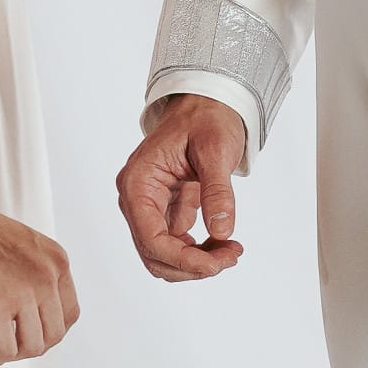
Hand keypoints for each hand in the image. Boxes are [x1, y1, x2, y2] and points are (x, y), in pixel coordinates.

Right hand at [0, 196, 80, 364]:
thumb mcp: (29, 246)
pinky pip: (7, 350)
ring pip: (34, 347)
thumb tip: (35, 312)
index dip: (51, 330)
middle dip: (32, 345)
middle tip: (12, 341)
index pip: (70, 313)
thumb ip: (39, 273)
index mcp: (58, 262)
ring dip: (14, 353)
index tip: (31, 331)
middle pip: (55, 334)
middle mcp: (48, 278)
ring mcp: (25, 293)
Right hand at [115, 93, 247, 280]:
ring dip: (195, 263)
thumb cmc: (206, 118)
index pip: (151, 238)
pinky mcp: (165, 209)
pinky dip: (198, 252)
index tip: (215, 264)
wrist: (207, 103)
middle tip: (230, 256)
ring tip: (230, 251)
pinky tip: (222, 244)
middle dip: (192, 264)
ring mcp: (149, 206)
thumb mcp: (215, 149)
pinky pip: (175, 244)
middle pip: (154, 254)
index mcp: (138, 182)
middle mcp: (136, 198)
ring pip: (163, 255)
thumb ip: (217, 191)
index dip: (182, 259)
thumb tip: (222, 231)